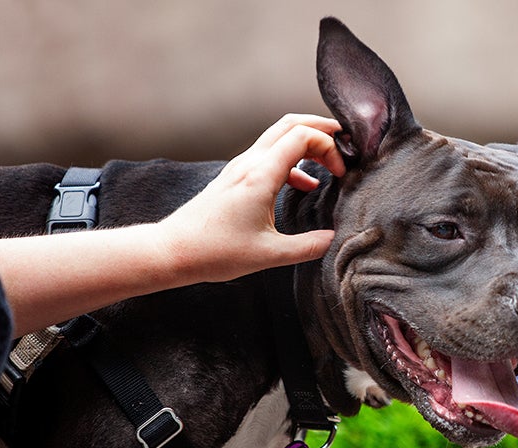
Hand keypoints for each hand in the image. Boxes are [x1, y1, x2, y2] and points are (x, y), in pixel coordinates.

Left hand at [157, 114, 345, 282]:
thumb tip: (333, 240)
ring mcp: (240, 167)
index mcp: (260, 175)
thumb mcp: (269, 254)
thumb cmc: (215, 251)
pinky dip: (293, 161)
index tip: (341, 171)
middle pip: (290, 124)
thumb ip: (307, 246)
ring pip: (278, 138)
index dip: (329, 146)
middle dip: (321, 128)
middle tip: (344, 142)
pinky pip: (269, 157)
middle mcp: (249, 163)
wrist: (173, 251)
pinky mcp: (235, 177)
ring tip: (330, 163)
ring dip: (306, 143)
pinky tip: (305, 184)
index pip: (302, 136)